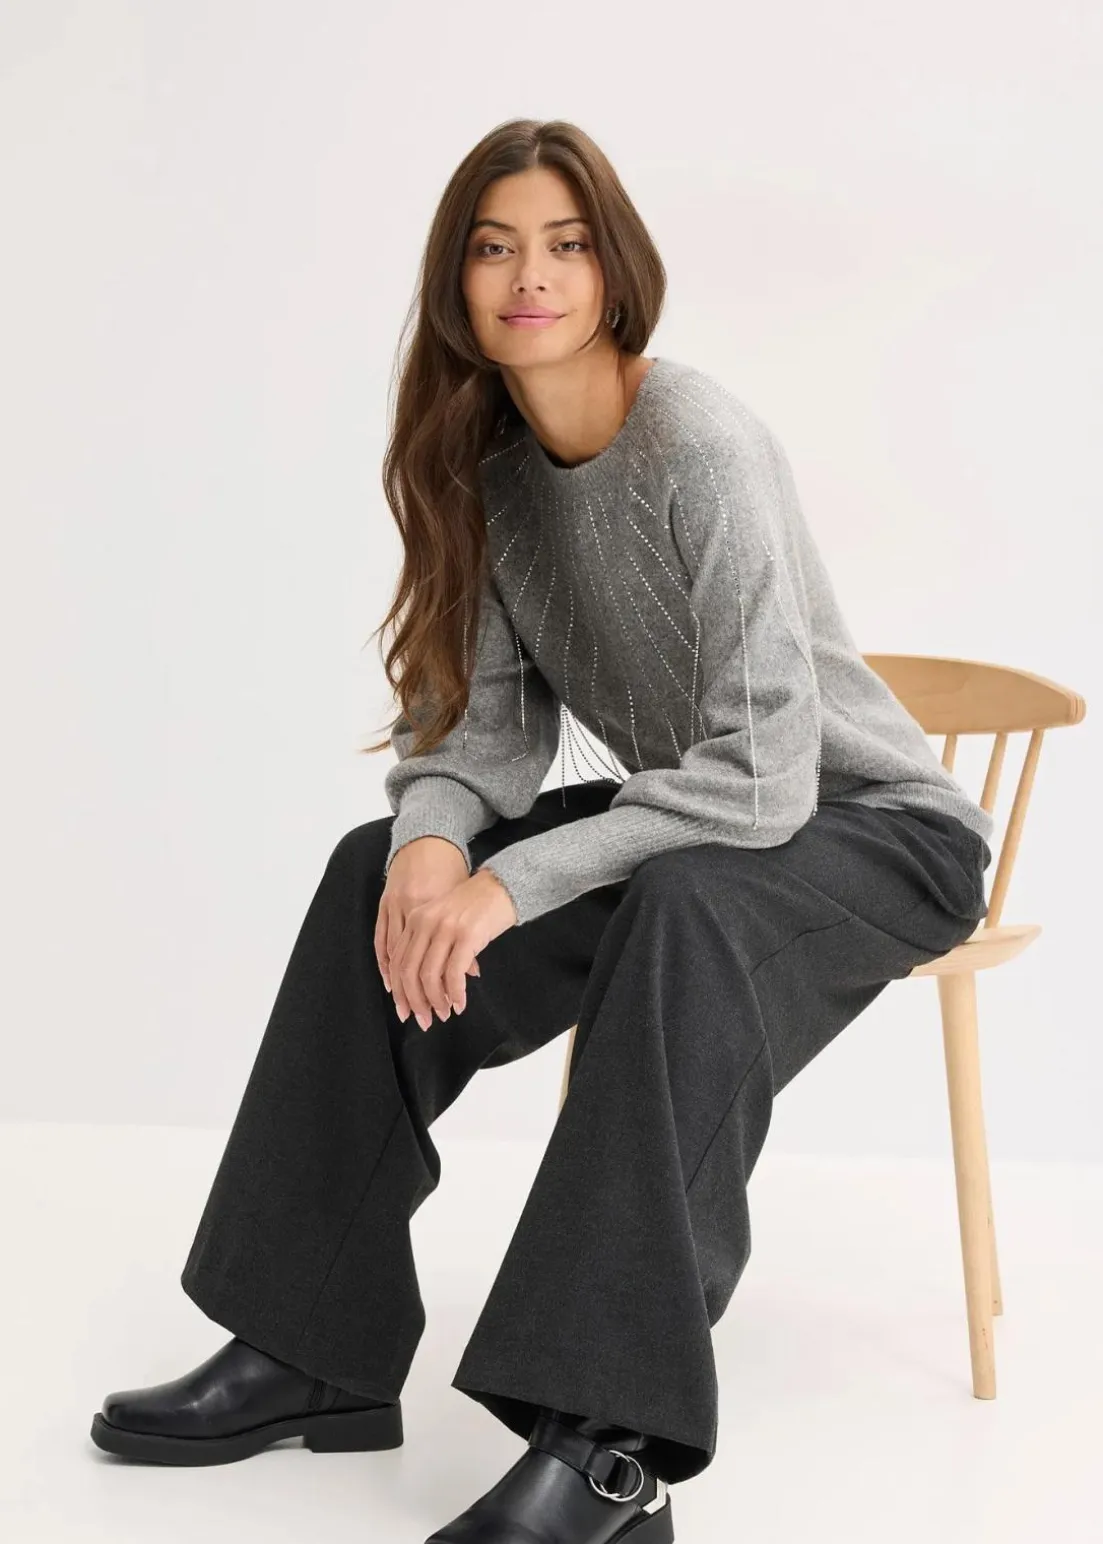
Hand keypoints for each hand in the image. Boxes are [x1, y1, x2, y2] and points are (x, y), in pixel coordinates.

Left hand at [387, 868, 517, 1030]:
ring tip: (445, 1013)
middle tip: (424, 1021)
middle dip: (415, 1002)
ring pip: (429, 975)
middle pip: (409, 971)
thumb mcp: (443, 921)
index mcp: (415, 919)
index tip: (405, 1012)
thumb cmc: (475, 907)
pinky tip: (460, 1003)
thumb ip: (429, 947)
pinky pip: (454, 973)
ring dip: (436, 1001)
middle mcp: (425, 922)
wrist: (502, 886)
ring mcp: (446, 928)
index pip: (397, 962)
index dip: (400, 992)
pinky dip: (456, 993)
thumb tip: (426, 988)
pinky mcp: (467, 935)